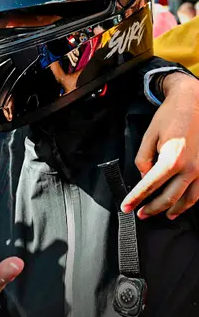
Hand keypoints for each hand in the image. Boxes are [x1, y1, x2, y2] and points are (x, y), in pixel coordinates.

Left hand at [124, 73, 198, 218]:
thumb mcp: (150, 135)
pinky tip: (182, 204)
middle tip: (140, 215)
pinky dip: (190, 201)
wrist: (196, 101)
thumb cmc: (170, 116)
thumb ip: (143, 159)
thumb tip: (144, 178)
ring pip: (189, 199)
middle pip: (169, 197)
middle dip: (153, 208)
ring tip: (163, 215)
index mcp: (172, 159)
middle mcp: (190, 168)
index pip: (149, 185)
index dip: (136, 198)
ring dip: (174, 209)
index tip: (126, 207)